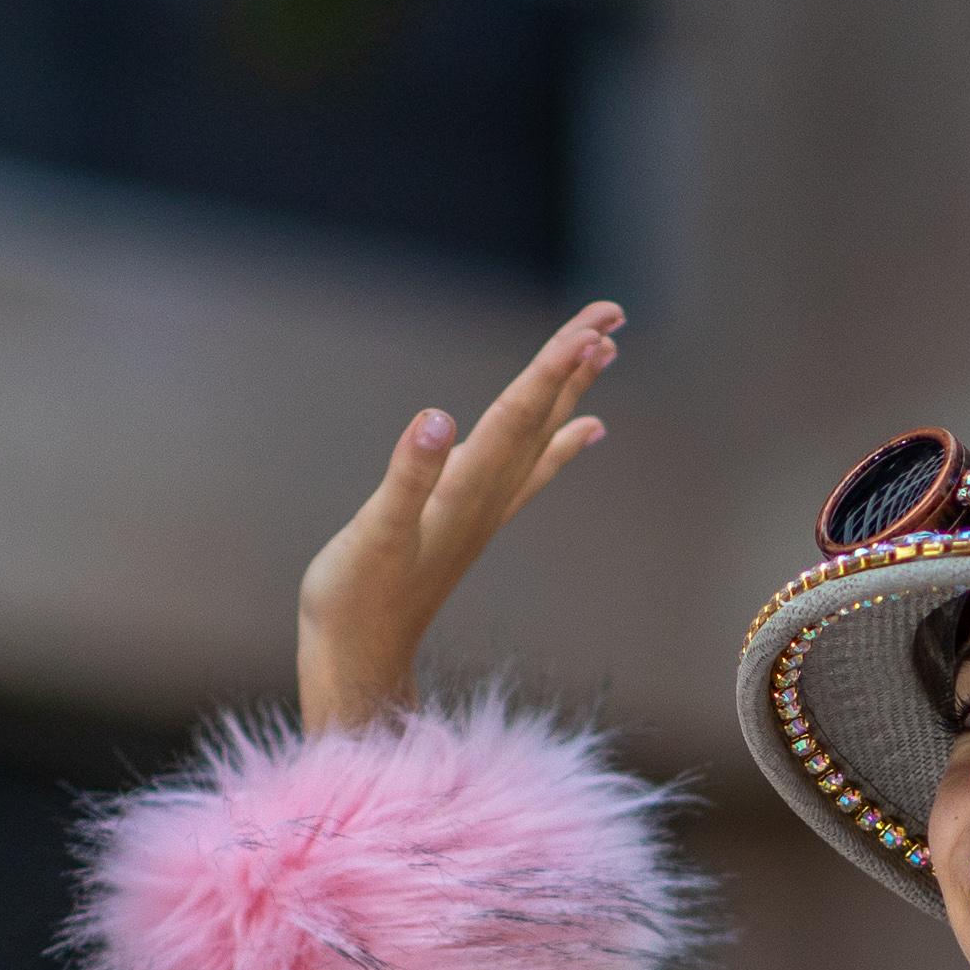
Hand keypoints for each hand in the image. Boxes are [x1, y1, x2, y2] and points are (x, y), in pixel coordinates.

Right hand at [296, 299, 621, 733]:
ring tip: (605, 349)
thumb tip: (436, 420)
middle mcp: (487, 496)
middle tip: (611, 311)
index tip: (591, 329)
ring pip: (539, 436)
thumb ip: (407, 476)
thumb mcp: (376, 535)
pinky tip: (589, 429)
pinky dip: (560, 444)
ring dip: (569, 391)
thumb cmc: (357, 598)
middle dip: (574, 362)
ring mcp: (484, 509)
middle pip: (540, 415)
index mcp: (466, 490)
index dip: (553, 369)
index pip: (518, 415)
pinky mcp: (471, 521)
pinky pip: (529, 470)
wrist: (360, 657)